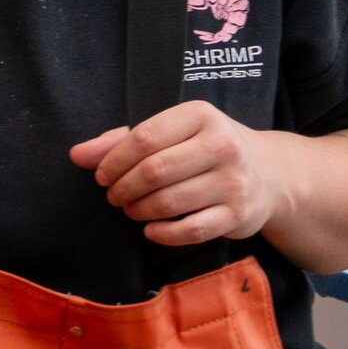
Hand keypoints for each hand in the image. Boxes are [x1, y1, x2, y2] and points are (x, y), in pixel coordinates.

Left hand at [69, 100, 291, 246]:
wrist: (269, 173)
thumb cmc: (207, 148)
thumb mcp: (172, 133)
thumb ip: (122, 141)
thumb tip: (77, 155)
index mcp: (200, 115)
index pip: (144, 138)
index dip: (113, 161)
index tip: (101, 176)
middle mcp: (221, 145)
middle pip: (154, 171)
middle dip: (123, 188)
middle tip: (115, 196)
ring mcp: (233, 181)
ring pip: (168, 202)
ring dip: (139, 211)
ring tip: (131, 209)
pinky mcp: (238, 214)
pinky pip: (189, 230)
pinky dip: (161, 233)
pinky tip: (151, 228)